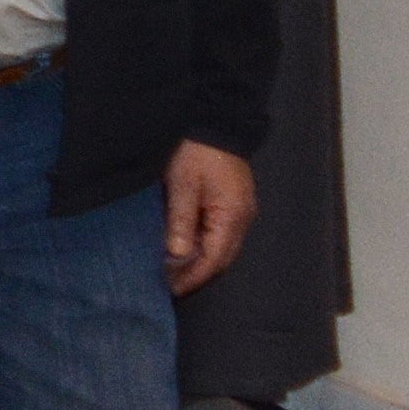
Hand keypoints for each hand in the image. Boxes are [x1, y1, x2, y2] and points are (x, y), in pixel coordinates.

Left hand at [163, 140, 258, 294]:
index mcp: (232, 215)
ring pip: (219, 246)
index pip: (214, 259)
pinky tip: (181, 246)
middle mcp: (241, 217)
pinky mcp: (231, 203)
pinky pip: (218, 232)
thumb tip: (177, 253)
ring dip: (198, 260)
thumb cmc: (196, 150)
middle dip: (195, 273)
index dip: (193, 276)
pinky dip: (201, 244)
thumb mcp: (182, 184)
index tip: (172, 289)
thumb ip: (180, 219)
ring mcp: (239, 210)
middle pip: (220, 257)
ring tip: (171, 270)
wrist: (214, 120)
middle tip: (167, 284)